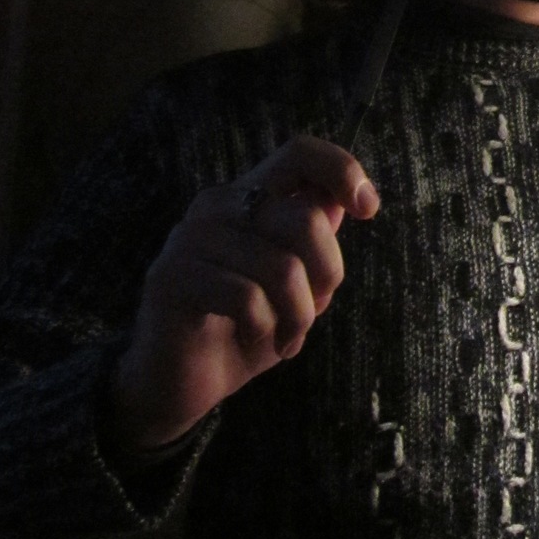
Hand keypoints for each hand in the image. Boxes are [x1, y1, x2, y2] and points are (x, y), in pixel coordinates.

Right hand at [108, 136, 378, 453]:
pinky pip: (246, 297)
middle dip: (326, 275)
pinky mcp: (170, 277)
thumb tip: (342, 198)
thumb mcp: (295, 284)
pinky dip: (265, 329)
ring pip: (282, 267)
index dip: (343, 170)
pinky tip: (257, 341)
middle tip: (312, 311)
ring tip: (287, 338)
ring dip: (298, 316)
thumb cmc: (243, 329)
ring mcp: (189, 238)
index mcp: (248, 198)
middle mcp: (217, 206)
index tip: (368, 209)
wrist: (179, 384)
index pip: (300, 153)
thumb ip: (314, 241)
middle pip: (305, 218)